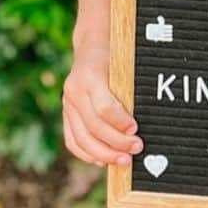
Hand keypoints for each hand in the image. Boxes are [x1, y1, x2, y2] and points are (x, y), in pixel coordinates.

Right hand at [62, 48, 142, 166]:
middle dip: (116, 143)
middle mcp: (75, 91)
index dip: (120, 123)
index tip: (136, 130)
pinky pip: (72, 141)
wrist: (92, 47)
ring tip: (123, 161)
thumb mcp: (125, 65)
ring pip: (81, 138)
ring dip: (103, 154)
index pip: (104, 108)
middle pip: (93, 127)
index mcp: (90, 76)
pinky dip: (87, 154)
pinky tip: (102, 160)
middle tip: (136, 149)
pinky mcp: (66, 113)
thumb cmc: (116, 56)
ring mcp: (67, 103)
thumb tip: (141, 124)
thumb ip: (130, 90)